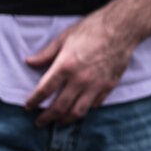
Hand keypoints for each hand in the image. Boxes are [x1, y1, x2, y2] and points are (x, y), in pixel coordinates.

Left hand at [24, 10, 136, 125]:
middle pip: (59, 107)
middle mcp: (80, 79)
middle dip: (46, 117)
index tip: (28, 106)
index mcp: (65, 66)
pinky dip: (85, 110)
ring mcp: (96, 85)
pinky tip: (79, 109)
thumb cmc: (92, 29)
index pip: (44, 91)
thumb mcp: (64, 37)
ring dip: (65, 120)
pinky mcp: (109, 86)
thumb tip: (29, 61)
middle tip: (39, 122)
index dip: (33, 101)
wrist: (122, 28)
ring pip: (78, 111)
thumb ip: (46, 53)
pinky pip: (95, 105)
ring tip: (59, 122)